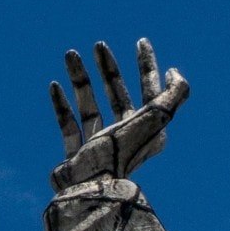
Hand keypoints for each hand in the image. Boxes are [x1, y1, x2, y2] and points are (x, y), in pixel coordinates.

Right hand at [48, 38, 188, 192]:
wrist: (88, 187)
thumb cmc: (120, 152)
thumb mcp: (154, 119)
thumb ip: (173, 95)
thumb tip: (175, 73)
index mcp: (149, 131)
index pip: (151, 92)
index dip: (148, 66)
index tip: (142, 42)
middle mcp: (127, 139)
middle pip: (119, 96)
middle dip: (110, 69)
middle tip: (99, 45)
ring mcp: (100, 148)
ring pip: (91, 107)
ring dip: (81, 79)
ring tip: (70, 54)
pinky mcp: (77, 156)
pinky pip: (69, 126)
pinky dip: (61, 105)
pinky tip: (55, 85)